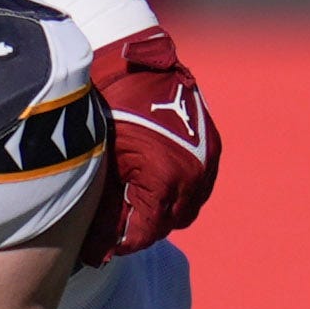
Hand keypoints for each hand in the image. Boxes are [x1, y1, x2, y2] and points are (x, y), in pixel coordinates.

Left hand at [82, 26, 218, 263]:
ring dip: (165, 211)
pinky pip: (201, 184)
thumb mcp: (103, 161)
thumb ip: (106, 209)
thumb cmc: (108, 106)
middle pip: (169, 223)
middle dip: (143, 227)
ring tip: (136, 206)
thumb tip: (97, 250)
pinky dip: (181, 192)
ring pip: (188, 207)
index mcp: (166, 178)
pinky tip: (157, 185)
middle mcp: (194, 172)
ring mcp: (207, 158)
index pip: (146, 231)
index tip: (101, 247)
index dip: (121, 242)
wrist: (129, 59)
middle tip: (116, 226)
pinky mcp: (212, 145)